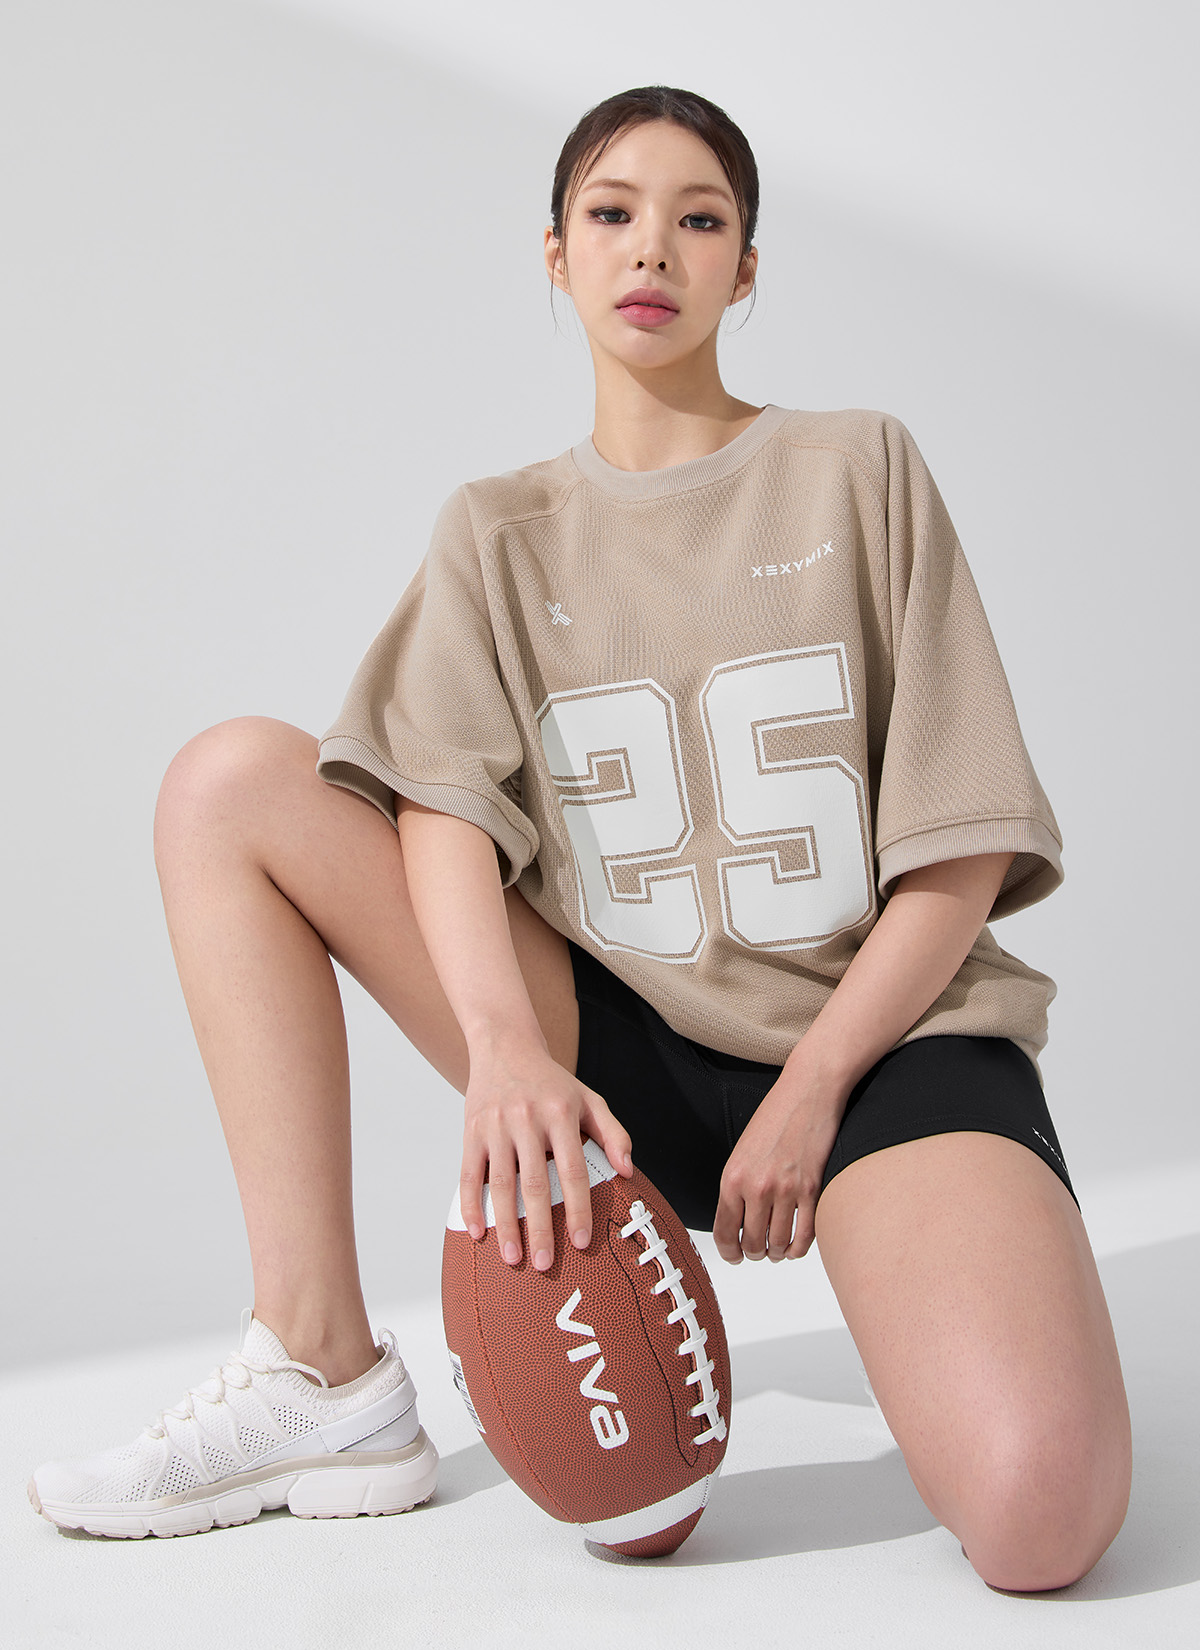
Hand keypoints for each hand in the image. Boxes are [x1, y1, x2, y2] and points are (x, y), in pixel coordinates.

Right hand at [459, 1039, 632, 1273]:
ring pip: (500, 1183)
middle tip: (544, 1263)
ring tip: (512, 1257)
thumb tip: (628, 1172)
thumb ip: (613, 1133)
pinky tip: (477, 1231)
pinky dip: (471, 1204)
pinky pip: (469, 1173)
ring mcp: (496, 1125)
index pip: (573, 1170)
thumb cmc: (552, 1082)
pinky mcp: (471, 1130)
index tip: (582, 1241)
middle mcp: (527, 1119)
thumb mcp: (589, 1099)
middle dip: (540, 1227)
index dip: (578, 1207)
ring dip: (505, 1223)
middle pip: (535, 1183)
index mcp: (560, 1114)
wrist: (505, 1046)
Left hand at [712, 1073, 845, 1264]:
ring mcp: (786, 1190)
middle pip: (752, 1243)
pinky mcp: (812, 1189)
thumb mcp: (743, 1151)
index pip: (724, 1231)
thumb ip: (738, 1186)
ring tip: (777, 1249)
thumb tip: (738, 1222)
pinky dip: (799, 1248)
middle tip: (758, 1250)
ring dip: (776, 1252)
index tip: (734, 1256)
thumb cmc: (776, 1115)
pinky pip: (805, 1235)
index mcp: (732, 1177)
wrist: (809, 1091)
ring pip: (778, 1244)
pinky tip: (795, 1247)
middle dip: (754, 1253)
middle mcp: (756, 1187)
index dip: (729, 1252)